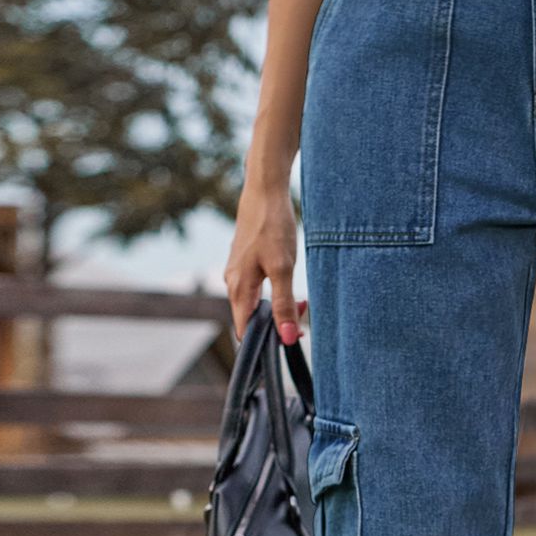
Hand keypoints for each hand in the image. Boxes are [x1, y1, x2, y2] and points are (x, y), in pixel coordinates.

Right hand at [223, 180, 300, 342]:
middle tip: (302, 322)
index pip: (245, 332)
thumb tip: (288, 337)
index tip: (288, 343)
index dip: (264, 343)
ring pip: (255, 305)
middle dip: (275, 326)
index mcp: (238, 290)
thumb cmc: (272, 227)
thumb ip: (284, 304)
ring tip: (302, 304)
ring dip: (277, 310)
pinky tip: (291, 289)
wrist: (264, 191)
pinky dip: (275, 295)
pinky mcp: (245, 264)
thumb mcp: (283, 268)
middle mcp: (232, 284)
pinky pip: (257, 290)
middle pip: (251, 320)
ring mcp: (237, 273)